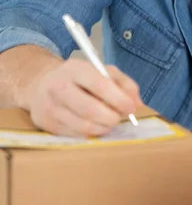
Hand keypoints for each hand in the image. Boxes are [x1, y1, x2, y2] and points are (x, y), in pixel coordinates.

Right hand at [27, 59, 144, 136]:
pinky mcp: (47, 124)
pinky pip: (76, 135)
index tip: (131, 108)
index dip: (119, 99)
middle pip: (91, 110)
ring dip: (103, 128)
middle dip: (112, 117)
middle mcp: (59, 87)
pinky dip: (91, 133)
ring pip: (85, 126)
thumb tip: (138, 103)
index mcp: (75, 69)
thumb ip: (123, 83)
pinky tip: (94, 125)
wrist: (40, 84)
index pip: (100, 85)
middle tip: (119, 118)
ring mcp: (51, 107)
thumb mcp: (100, 71)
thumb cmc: (77, 78)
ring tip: (108, 121)